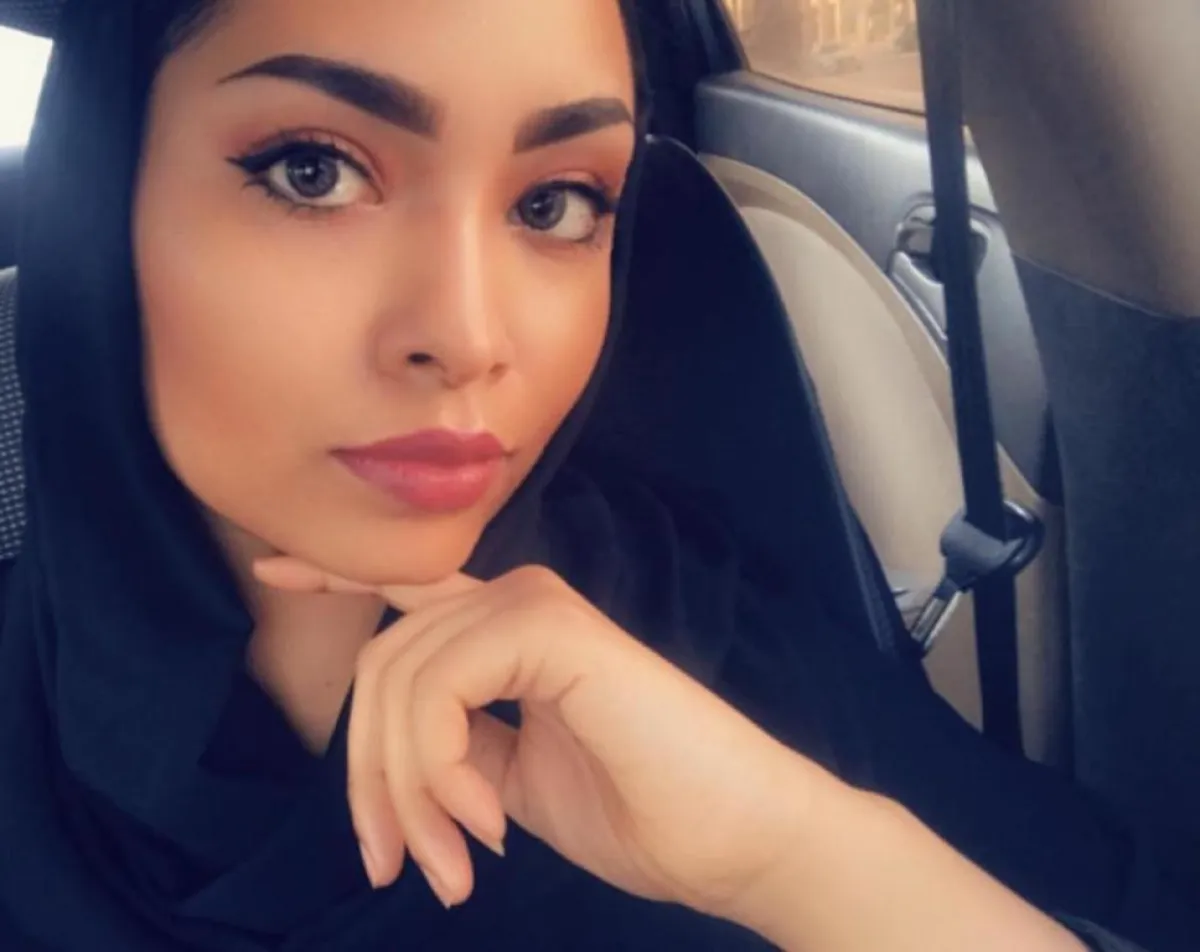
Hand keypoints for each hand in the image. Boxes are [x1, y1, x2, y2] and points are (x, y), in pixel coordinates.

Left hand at [252, 559, 832, 920]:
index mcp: (509, 631)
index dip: (334, 574)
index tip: (272, 571)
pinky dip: (441, 768)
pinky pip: (440, 689)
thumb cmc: (639, 810)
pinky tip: (488, 820)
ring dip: (409, 792)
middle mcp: (517, 600)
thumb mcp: (515, 782)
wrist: (735, 836)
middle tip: (410, 867)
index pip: (405, 592)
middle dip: (374, 781)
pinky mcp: (553, 629)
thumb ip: (457, 748)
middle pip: (381, 668)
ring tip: (455, 863)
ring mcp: (536, 606)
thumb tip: (398, 764)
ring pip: (399, 682)